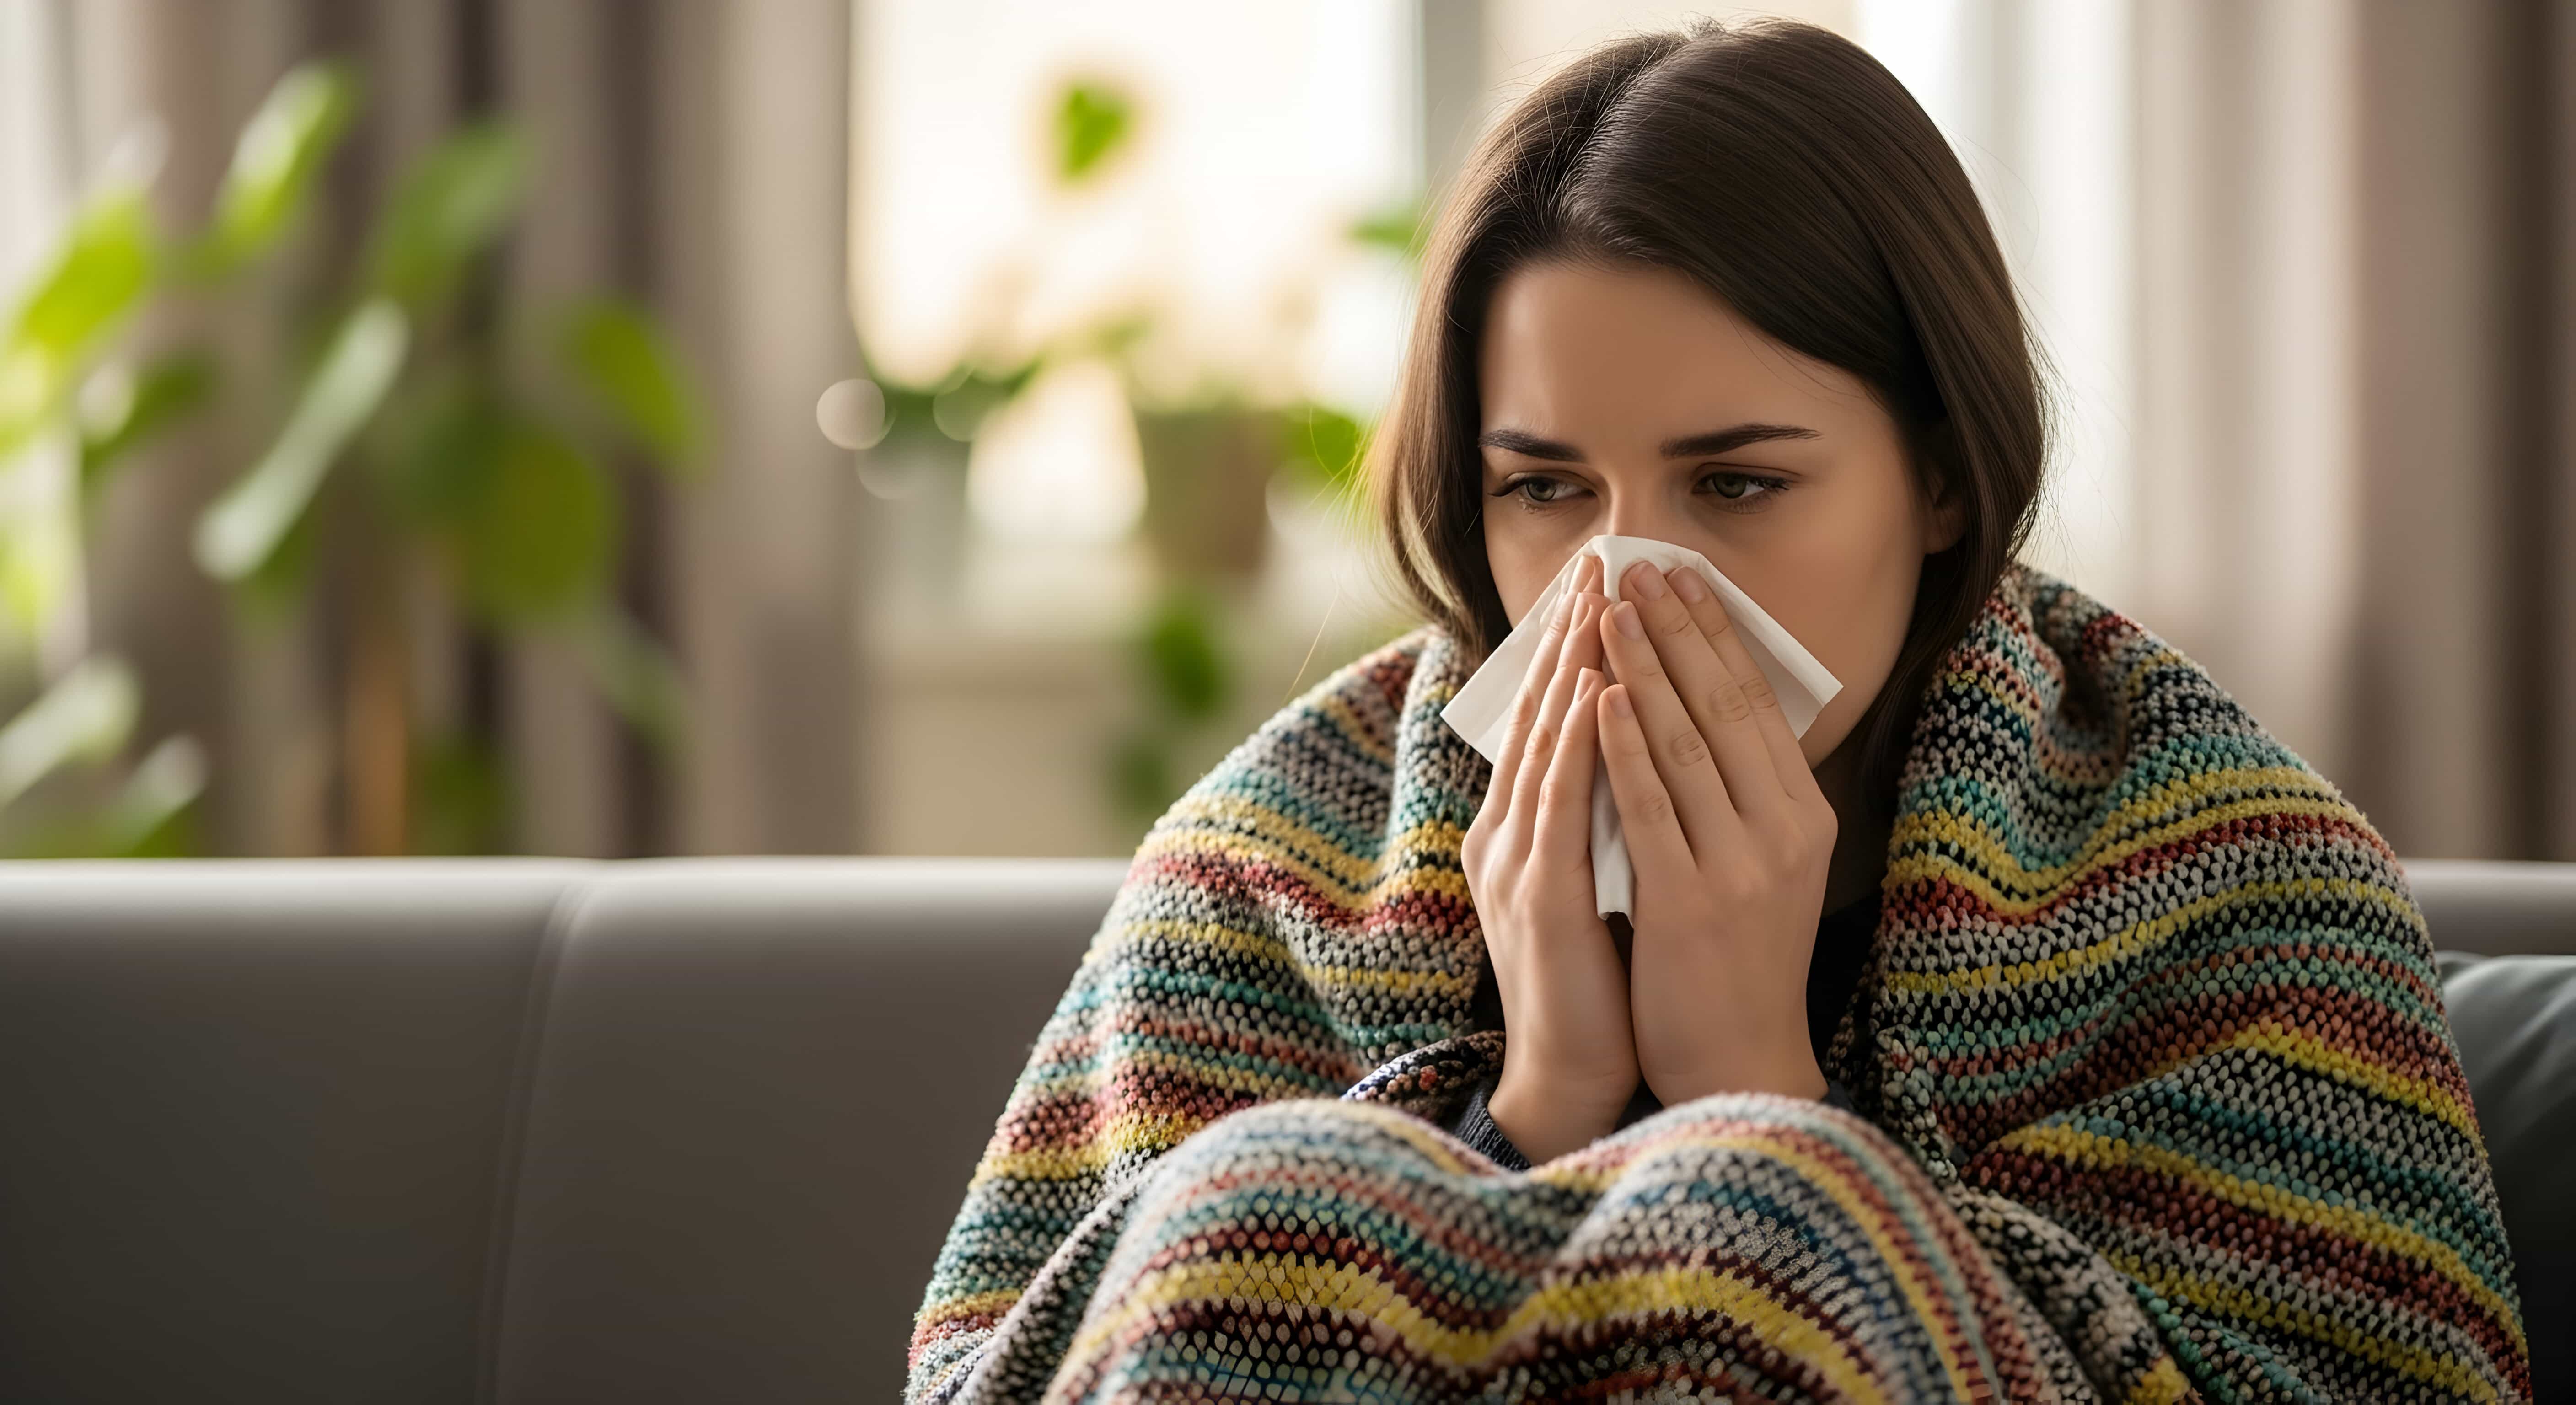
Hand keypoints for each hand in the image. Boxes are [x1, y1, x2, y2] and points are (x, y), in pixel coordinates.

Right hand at [1460, 554, 1637, 1161]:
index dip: (1573, 650)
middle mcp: (1504, 836)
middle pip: (1540, 716)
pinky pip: (1562, 804)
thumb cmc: (1597, 987)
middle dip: (1571, 636)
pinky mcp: (1539, 896)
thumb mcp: (1596, 882)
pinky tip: (1599, 694)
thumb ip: (1601, 821)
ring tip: (1600, 602)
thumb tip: (1636, 755)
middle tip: (1599, 562)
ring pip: (1547, 744)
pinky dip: (1580, 743)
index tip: (1603, 586)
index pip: (1549, 721)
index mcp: (1519, 832)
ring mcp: (1515, 863)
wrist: (1570, 1080)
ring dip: (1573, 668)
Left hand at [1592, 559, 1836, 1106]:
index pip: (1757, 704)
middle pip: (1724, 709)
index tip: (1683, 578)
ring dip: (1644, 668)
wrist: (1738, 1063)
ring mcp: (1740, 867)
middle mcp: (1783, 833)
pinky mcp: (1689, 901)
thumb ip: (1741, 796)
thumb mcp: (1763, 867)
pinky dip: (1626, 746)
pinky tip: (1601, 698)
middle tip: (1640, 567)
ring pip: (1686, 745)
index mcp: (1803, 818)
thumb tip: (1702, 708)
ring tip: (1609, 610)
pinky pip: (1651, 807)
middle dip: (1679, 631)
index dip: (1718, 635)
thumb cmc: (1737, 960)